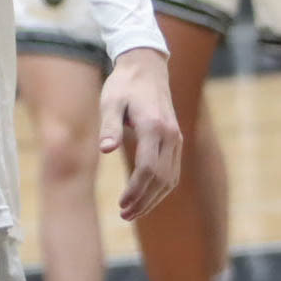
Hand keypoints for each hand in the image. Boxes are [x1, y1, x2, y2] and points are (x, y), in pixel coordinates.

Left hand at [100, 47, 180, 220]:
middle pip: (161, 178)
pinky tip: (145, 197)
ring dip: (153, 198)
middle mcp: (170, 134)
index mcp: (153, 125)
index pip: (148, 168)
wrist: (146, 67)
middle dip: (143, 200)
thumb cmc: (123, 85)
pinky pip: (172, 171)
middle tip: (124, 214)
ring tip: (132, 211)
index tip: (121, 204)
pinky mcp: (176, 140)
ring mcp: (176, 138)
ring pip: (170, 178)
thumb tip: (104, 149)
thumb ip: (109, 125)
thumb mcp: (110, 101)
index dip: (136, 190)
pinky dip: (161, 188)